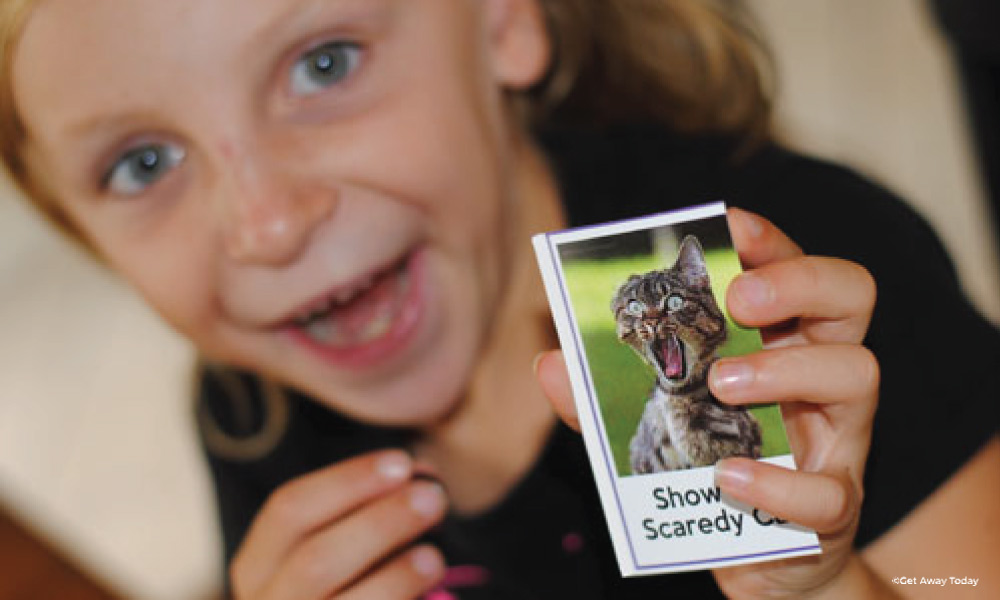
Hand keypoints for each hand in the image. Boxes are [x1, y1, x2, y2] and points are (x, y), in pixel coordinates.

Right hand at [229, 450, 447, 598]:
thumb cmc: (346, 583)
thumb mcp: (341, 547)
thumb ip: (371, 512)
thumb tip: (423, 479)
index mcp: (258, 565)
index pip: (289, 509)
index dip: (347, 481)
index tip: (402, 462)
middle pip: (315, 561)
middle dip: (379, 524)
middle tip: (433, 498)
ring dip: (394, 579)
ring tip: (435, 557)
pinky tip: (435, 598)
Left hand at [537, 208, 883, 598]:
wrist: (755, 559)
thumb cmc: (708, 468)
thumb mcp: (651, 424)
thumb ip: (598, 397)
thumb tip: (549, 363)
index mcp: (778, 339)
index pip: (791, 268)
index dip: (769, 240)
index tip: (730, 223)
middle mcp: (819, 373)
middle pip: (851, 293)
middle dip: (799, 279)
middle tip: (740, 298)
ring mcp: (838, 436)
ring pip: (857, 372)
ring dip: (787, 369)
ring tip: (724, 384)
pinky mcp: (834, 505)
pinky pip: (829, 490)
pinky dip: (777, 482)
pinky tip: (729, 477)